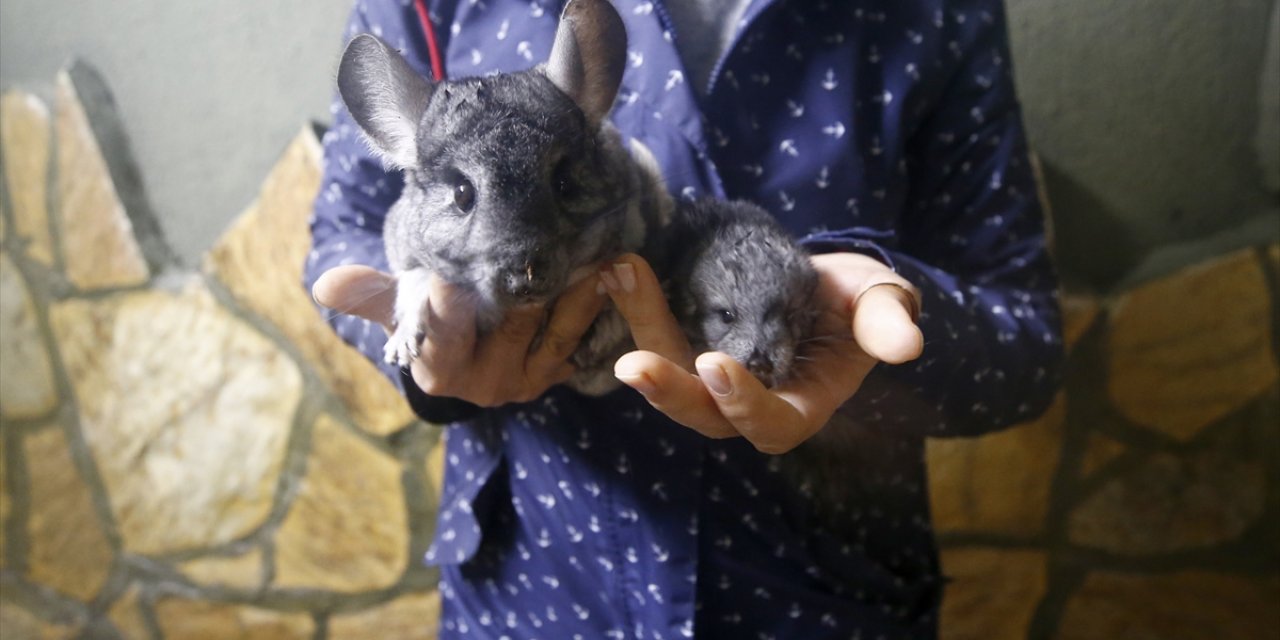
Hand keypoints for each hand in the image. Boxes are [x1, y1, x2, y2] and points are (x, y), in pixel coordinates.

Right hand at [312, 265, 606, 406]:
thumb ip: (370, 294)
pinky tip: (612, 269)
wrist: (472, 359)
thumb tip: (325, 283)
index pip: (442, 335)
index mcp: (439, 368)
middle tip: (545, 239)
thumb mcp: (398, 310)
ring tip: (594, 249)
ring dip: (577, 290)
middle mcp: (485, 381)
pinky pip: (582, 337)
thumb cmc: (428, 322)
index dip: (444, 310)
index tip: (447, 282)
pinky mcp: (559, 373)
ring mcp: (528, 380)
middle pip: (509, 324)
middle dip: (524, 284)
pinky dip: (596, 303)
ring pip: (556, 329)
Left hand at [602, 252, 921, 452]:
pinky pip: (656, 336)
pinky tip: (618, 267)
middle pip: (703, 416)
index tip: (716, 365)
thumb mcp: (884, 301)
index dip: (743, 405)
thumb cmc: (860, 300)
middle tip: (633, 364)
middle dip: (667, 392)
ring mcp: (713, 378)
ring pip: (668, 374)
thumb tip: (906, 346)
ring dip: (641, 332)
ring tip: (621, 279)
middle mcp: (751, 401)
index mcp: (802, 404)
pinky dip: (636, 304)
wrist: (824, 281)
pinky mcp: (687, 345)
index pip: (771, 425)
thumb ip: (888, 322)